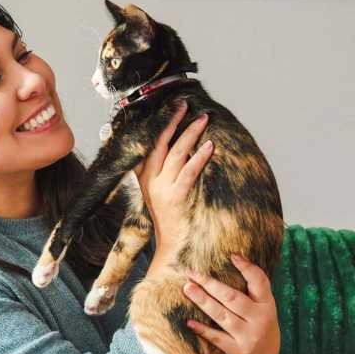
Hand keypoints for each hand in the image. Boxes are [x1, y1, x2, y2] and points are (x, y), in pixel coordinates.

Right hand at [133, 101, 212, 271]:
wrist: (171, 247)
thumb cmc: (170, 220)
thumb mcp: (157, 195)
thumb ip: (160, 174)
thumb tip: (177, 150)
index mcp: (144, 179)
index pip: (149, 145)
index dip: (161, 125)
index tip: (172, 109)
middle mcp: (151, 182)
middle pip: (160, 144)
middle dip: (173, 122)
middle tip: (186, 106)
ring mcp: (162, 190)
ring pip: (175, 154)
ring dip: (190, 134)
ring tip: (202, 120)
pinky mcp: (176, 198)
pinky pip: (188, 173)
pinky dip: (199, 158)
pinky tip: (209, 147)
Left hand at [182, 254, 280, 353]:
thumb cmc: (257, 321)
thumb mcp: (262, 304)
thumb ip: (251, 287)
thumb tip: (231, 257)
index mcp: (267, 303)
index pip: (260, 282)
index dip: (247, 268)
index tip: (232, 256)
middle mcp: (260, 319)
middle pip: (232, 298)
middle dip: (210, 284)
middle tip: (191, 273)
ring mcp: (249, 336)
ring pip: (222, 315)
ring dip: (203, 301)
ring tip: (187, 288)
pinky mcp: (237, 350)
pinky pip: (216, 338)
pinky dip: (202, 329)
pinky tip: (189, 321)